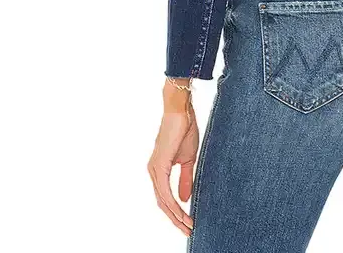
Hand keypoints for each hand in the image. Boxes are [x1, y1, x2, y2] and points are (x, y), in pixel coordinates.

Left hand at [147, 80, 198, 235]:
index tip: (189, 222)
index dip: (177, 212)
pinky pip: (164, 192)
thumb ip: (185, 179)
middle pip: (162, 204)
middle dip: (176, 219)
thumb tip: (185, 198)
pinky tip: (181, 212)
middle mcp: (153, 172)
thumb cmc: (184, 130)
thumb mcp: (188, 159)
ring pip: (163, 201)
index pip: (166, 198)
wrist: (181, 111)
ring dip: (175, 216)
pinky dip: (173, 204)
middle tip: (188, 230)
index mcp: (159, 170)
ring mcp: (154, 170)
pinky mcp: (159, 166)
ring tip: (188, 225)